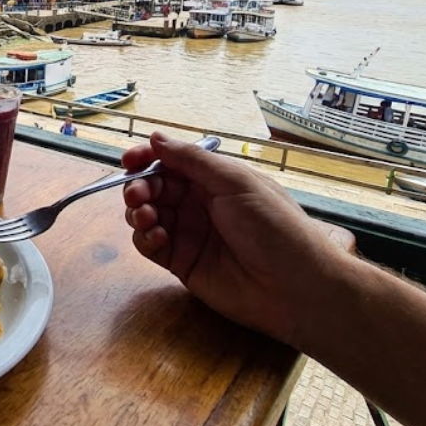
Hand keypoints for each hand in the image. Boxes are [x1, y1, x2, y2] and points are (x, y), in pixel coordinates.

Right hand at [122, 133, 349, 345]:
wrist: (295, 288)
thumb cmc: (274, 227)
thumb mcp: (236, 182)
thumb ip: (192, 160)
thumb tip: (156, 137)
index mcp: (214, 180)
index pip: (171, 162)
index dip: (147, 158)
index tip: (129, 161)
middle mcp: (198, 204)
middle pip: (153, 187)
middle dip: (139, 187)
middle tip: (138, 196)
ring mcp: (189, 234)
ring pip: (146, 216)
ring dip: (138, 212)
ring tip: (147, 218)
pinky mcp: (182, 263)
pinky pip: (150, 246)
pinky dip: (145, 239)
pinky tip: (157, 238)